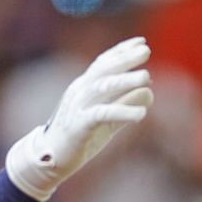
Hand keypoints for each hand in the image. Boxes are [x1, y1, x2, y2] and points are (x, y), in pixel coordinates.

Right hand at [4, 36, 154, 199]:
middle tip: (146, 51)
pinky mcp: (79, 126)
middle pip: (103, 70)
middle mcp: (79, 92)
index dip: (121, 51)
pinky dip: (122, 111)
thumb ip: (125, 104)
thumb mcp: (107, 120)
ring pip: (102, 88)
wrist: (52, 159)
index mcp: (84, 87)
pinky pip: (101, 114)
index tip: (141, 42)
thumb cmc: (81, 138)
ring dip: (125, 81)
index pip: (103, 63)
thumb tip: (149, 92)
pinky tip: (141, 114)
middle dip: (124, 58)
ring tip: (146, 77)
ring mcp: (77, 107)